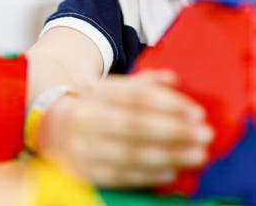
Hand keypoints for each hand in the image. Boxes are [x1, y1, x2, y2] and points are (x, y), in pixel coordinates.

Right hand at [36, 70, 212, 188]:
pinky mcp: (85, 173)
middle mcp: (89, 118)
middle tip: (205, 135)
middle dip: (174, 131)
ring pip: (130, 153)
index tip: (198, 112)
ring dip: (168, 155)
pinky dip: (148, 176)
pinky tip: (172, 171)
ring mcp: (85, 148)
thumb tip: (174, 79)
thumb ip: (145, 83)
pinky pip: (120, 176)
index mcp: (99, 92)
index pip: (137, 95)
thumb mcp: (114, 88)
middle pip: (135, 125)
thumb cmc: (97, 107)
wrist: (50, 130)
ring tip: (198, 155)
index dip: (169, 104)